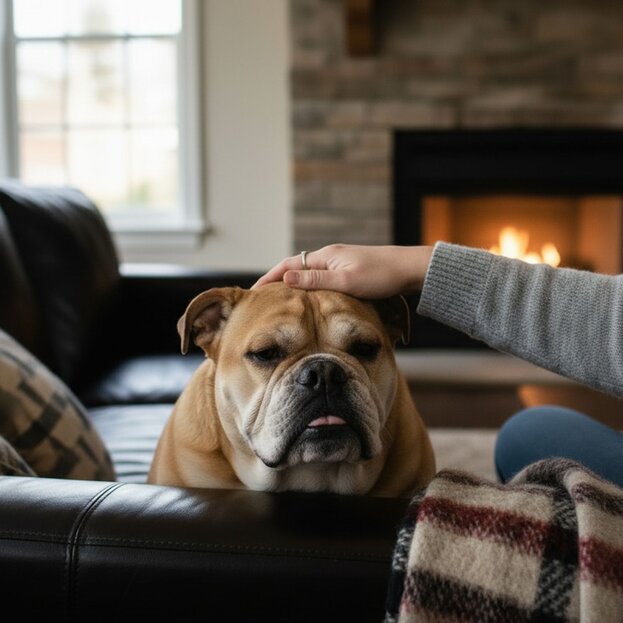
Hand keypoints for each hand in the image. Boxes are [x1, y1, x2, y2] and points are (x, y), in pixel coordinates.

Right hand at [251, 244, 433, 298]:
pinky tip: (309, 301)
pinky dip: (308, 288)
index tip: (253, 292)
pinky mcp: (349, 272)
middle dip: (277, 282)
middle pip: (295, 269)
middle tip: (260, 299)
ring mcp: (340, 264)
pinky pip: (321, 279)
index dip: (269, 279)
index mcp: (326, 256)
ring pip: (308, 274)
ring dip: (292, 285)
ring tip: (279, 302)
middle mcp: (330, 257)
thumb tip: (286, 278)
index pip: (288, 265)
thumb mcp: (346, 281)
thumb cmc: (382, 275)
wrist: (411, 269)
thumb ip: (316, 280)